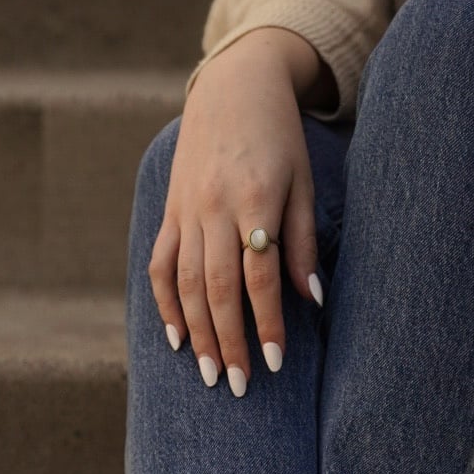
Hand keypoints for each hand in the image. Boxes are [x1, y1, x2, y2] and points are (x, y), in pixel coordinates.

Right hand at [148, 27, 331, 396]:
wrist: (232, 86)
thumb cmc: (279, 138)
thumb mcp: (303, 182)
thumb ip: (303, 243)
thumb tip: (312, 301)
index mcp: (254, 200)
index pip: (259, 277)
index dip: (268, 323)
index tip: (276, 362)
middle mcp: (214, 208)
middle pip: (219, 290)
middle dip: (229, 343)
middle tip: (241, 387)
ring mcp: (186, 212)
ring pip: (187, 285)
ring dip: (198, 335)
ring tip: (211, 375)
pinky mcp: (169, 212)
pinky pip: (161, 266)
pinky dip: (165, 305)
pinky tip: (175, 340)